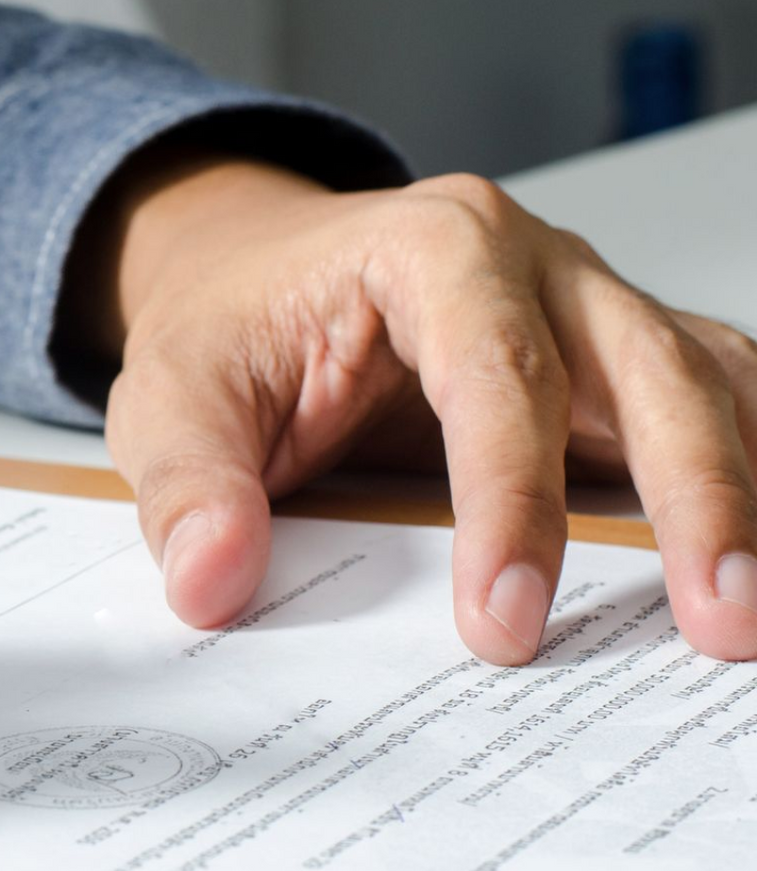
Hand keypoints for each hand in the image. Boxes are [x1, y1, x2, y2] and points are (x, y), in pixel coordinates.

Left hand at [69, 153, 756, 664]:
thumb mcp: (172, 396)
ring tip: (752, 616)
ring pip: (711, 388)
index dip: (511, 502)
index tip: (503, 622)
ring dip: (748, 496)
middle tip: (721, 623)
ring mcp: (596, 309)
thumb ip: (186, 485)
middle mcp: (538, 264)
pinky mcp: (621, 366)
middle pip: (652, 372)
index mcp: (430, 247)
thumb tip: (211, 581)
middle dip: (699, 499)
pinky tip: (751, 563)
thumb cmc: (231, 327)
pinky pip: (716, 412)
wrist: (256, 278)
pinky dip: (749, 481)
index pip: (497, 373)